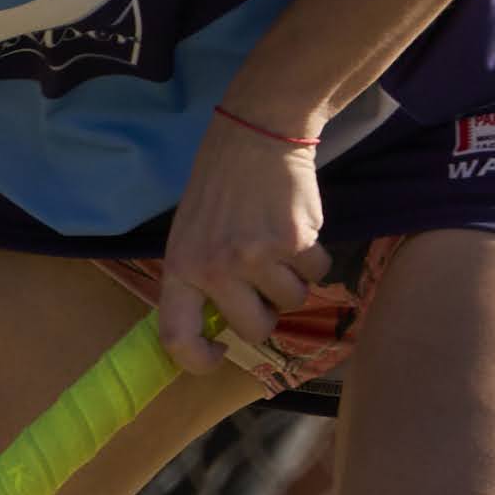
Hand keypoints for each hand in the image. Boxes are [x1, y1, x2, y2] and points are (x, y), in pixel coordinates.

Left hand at [158, 109, 330, 374]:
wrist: (256, 134)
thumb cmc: (219, 186)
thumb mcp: (189, 231)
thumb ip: (199, 276)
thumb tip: (216, 326)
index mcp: (181, 266)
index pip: (177, 336)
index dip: (197, 360)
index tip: (218, 352)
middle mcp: (217, 268)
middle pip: (255, 329)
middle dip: (266, 313)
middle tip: (262, 284)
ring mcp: (258, 257)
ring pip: (291, 302)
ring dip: (293, 281)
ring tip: (278, 245)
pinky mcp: (296, 242)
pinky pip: (317, 273)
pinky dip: (315, 258)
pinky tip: (297, 229)